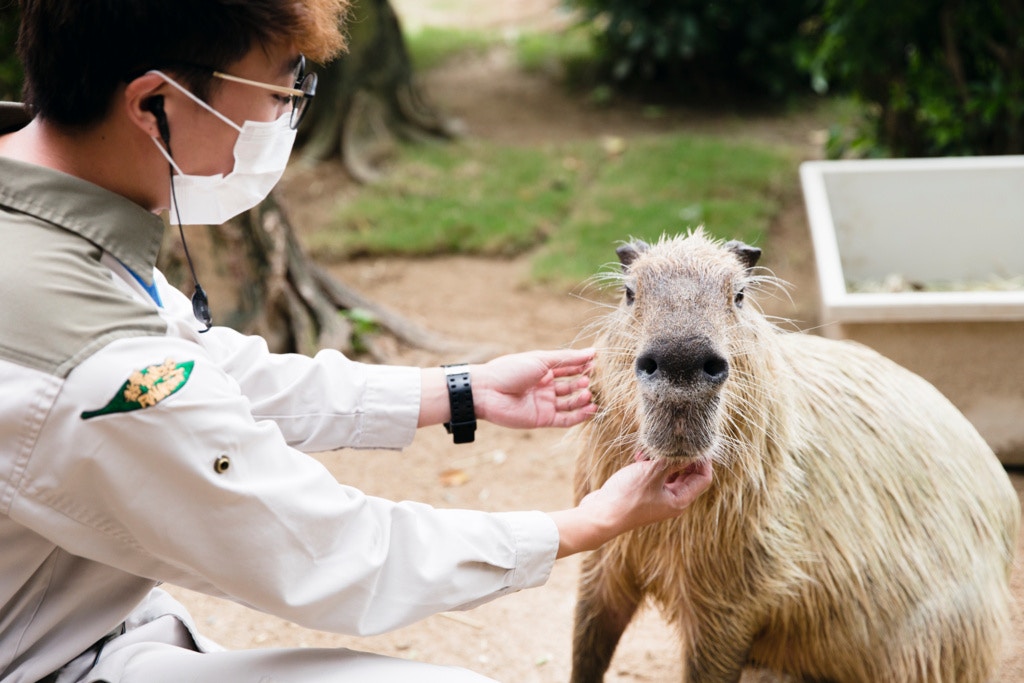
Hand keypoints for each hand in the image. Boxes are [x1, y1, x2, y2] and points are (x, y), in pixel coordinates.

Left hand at [474, 349, 596, 428]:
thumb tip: (592, 352)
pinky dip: (579, 415)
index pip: (569, 368)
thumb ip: (567, 359)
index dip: (582, 366)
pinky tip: (590, 409)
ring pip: (570, 403)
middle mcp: (545, 387)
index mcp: (543, 370)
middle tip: (594, 380)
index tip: (598, 363)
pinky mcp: (543, 419)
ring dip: (582, 399)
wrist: (487, 391)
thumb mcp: (541, 360)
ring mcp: (544, 403)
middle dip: (584, 383)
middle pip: (571, 386)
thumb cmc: (511, 370)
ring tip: (589, 393)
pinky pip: (565, 419)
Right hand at [549, 457, 712, 557]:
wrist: (600, 515)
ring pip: (668, 473)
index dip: (703, 460)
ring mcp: (656, 498)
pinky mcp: (642, 493)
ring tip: (652, 447)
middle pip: (687, 474)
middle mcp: (671, 500)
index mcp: (680, 500)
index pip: (703, 478)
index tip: (696, 442)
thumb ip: (673, 460)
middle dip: (681, 456)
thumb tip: (688, 448)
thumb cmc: (627, 497)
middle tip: (673, 440)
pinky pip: (653, 475)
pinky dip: (650, 464)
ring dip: (663, 458)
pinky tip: (639, 456)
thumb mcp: (653, 473)